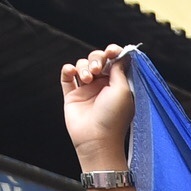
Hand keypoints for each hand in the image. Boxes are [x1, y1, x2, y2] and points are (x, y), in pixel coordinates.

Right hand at [62, 47, 136, 171]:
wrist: (96, 139)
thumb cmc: (113, 117)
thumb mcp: (124, 90)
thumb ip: (120, 69)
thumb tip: (120, 54)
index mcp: (117, 83)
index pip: (114, 60)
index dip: (112, 52)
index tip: (112, 51)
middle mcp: (102, 84)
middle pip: (97, 59)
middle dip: (96, 59)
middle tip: (97, 70)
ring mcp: (86, 89)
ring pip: (82, 65)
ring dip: (84, 67)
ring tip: (87, 79)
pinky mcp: (71, 95)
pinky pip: (66, 75)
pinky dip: (68, 69)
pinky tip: (72, 72)